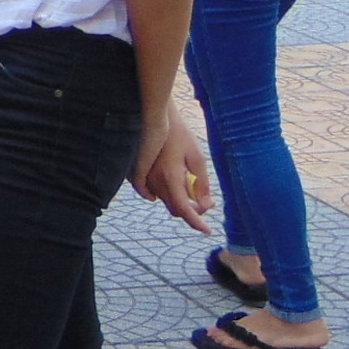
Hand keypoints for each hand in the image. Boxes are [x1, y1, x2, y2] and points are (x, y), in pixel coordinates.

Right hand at [131, 110, 213, 233]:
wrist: (154, 117)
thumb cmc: (179, 134)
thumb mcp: (197, 157)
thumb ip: (202, 183)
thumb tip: (206, 205)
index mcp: (171, 178)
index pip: (185, 210)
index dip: (197, 223)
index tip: (207, 231)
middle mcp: (156, 182)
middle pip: (175, 209)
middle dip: (192, 210)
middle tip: (206, 201)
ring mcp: (146, 179)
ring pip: (165, 201)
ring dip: (181, 200)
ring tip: (193, 186)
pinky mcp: (140, 175)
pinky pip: (155, 193)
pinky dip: (168, 194)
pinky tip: (177, 184)